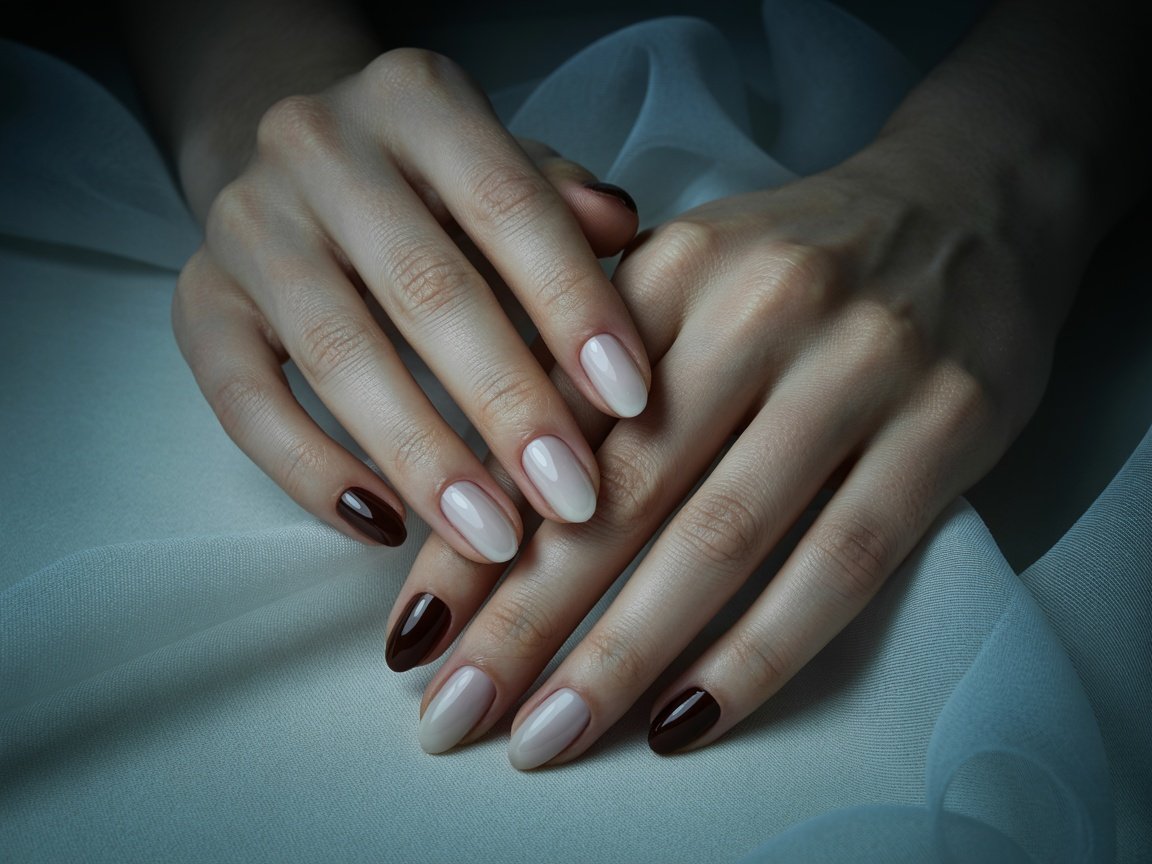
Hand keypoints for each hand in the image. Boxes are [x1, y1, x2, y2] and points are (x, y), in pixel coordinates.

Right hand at [172, 48, 650, 562]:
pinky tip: (386, 529)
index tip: (632, 402)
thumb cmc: (435, 184)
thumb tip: (619, 228)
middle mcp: (318, 149)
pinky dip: (313, 473)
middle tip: (572, 499)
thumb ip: (560, 201)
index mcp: (416, 101)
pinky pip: (244, 402)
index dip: (574, 306)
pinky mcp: (199, 302)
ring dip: (424, 458)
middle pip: (425, 289)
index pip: (509, 206)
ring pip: (339, 355)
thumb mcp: (505, 165)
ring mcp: (248, 226)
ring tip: (493, 541)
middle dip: (507, 404)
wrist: (302, 166)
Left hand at [384, 140, 1071, 761]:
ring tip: (548, 737)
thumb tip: (483, 504)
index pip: (550, 424)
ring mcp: (861, 368)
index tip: (416, 633)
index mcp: (673, 268)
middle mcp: (762, 308)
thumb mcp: (681, 272)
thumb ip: (588, 364)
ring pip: (723, 538)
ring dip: (624, 655)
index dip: (473, 535)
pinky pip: (839, 564)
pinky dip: (757, 655)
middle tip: (454, 713)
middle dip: (525, 618)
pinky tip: (686, 720)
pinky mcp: (947, 426)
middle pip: (622, 492)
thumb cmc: (795, 260)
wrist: (967, 204)